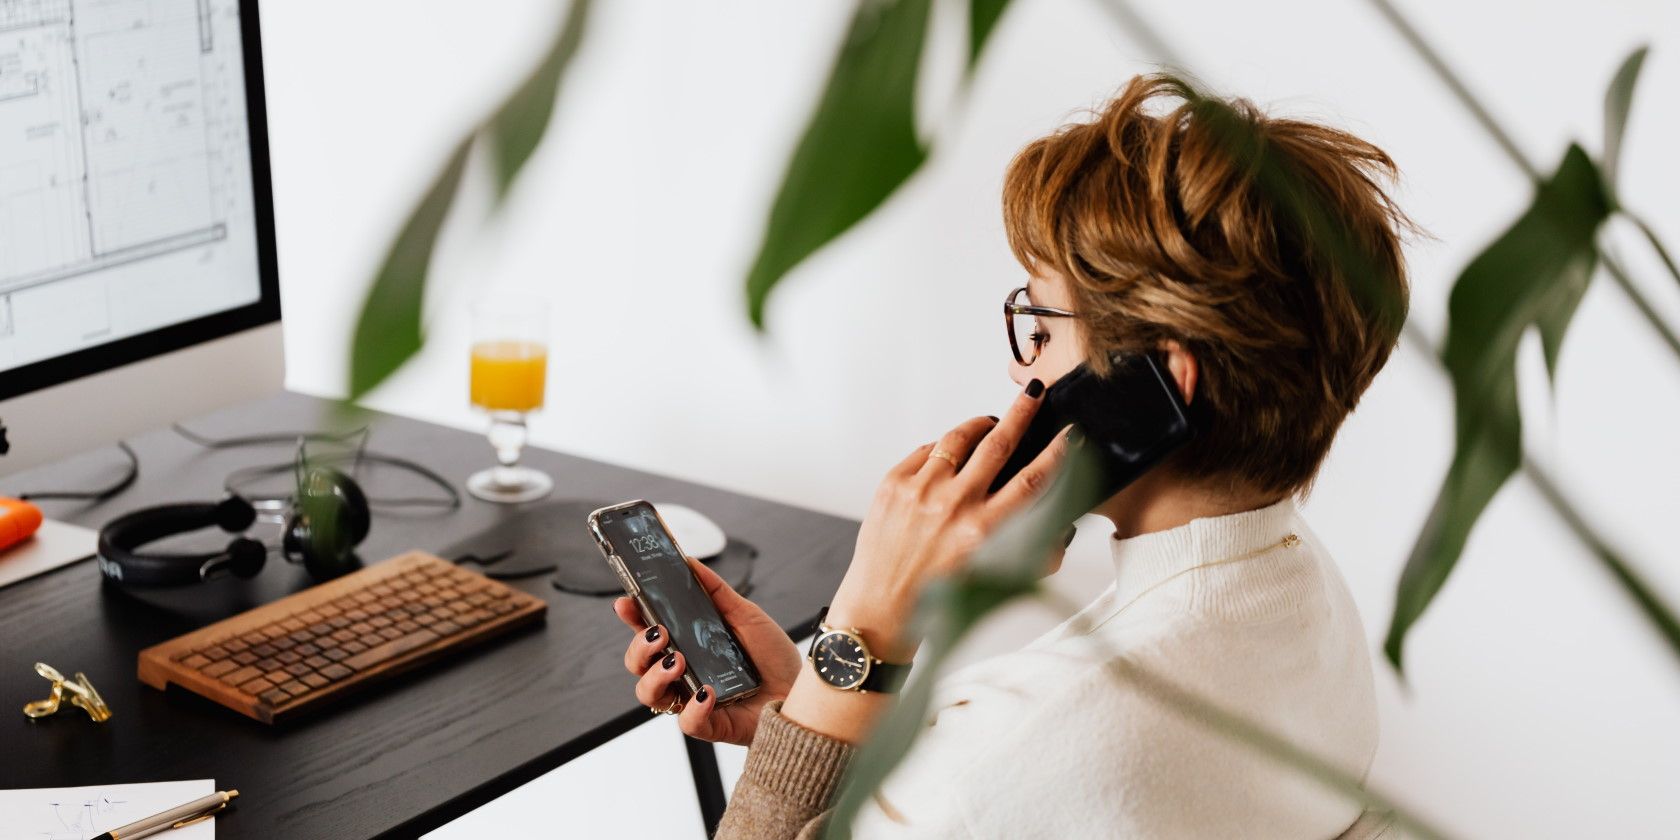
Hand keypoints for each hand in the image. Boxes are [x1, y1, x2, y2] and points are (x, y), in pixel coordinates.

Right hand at [614, 556, 801, 745]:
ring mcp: (692, 700)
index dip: (632, 617)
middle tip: (660, 634)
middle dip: (639, 647)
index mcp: (687, 645)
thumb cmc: (773, 657)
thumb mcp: (746, 615)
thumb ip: (716, 591)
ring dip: (655, 675)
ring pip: (649, 694)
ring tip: (679, 660)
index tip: (626, 602)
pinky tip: (707, 692)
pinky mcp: (709, 724)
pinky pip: (686, 723)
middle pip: (638, 664)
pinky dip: (693, 707)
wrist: (802, 690)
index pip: (648, 631)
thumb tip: (690, 562)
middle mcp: (683, 673)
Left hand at [828, 380, 1070, 660]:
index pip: (1032, 480)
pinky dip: (942, 450)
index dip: (1057, 453)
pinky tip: (949, 457)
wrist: (880, 609)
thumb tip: (1057, 523)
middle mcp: (953, 506)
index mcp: (984, 532)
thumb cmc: (937, 599)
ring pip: (958, 438)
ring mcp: (920, 491)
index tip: (1069, 435)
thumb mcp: (994, 578)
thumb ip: (1030, 550)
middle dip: (1022, 413)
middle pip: (998, 443)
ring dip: (979, 426)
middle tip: (1033, 394)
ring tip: (990, 423)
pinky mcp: (893, 484)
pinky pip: (926, 451)